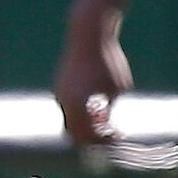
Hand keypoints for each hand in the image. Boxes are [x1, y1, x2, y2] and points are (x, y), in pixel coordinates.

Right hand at [54, 18, 133, 146]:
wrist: (88, 36)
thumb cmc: (107, 61)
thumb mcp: (117, 88)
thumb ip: (110, 109)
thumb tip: (106, 124)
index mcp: (79, 106)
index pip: (87, 136)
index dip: (102, 141)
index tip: (117, 137)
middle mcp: (65, 102)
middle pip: (74, 133)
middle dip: (91, 136)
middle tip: (110, 133)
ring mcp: (60, 94)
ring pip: (70, 120)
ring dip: (86, 123)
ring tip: (105, 116)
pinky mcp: (60, 86)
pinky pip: (69, 107)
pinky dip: (80, 112)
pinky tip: (96, 103)